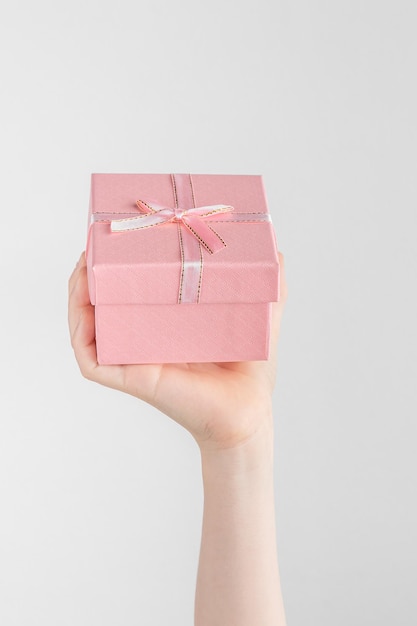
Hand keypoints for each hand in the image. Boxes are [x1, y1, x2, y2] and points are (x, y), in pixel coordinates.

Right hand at [68, 252, 287, 451]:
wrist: (248, 412)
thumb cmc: (250, 370)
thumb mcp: (258, 315)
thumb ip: (269, 285)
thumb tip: (277, 250)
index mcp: (166, 322)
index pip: (131, 290)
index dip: (117, 264)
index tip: (116, 235)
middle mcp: (143, 338)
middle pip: (101, 303)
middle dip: (91, 272)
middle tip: (93, 245)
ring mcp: (132, 359)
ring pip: (88, 326)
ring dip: (78, 294)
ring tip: (83, 267)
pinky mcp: (129, 378)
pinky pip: (91, 357)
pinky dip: (80, 331)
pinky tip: (85, 307)